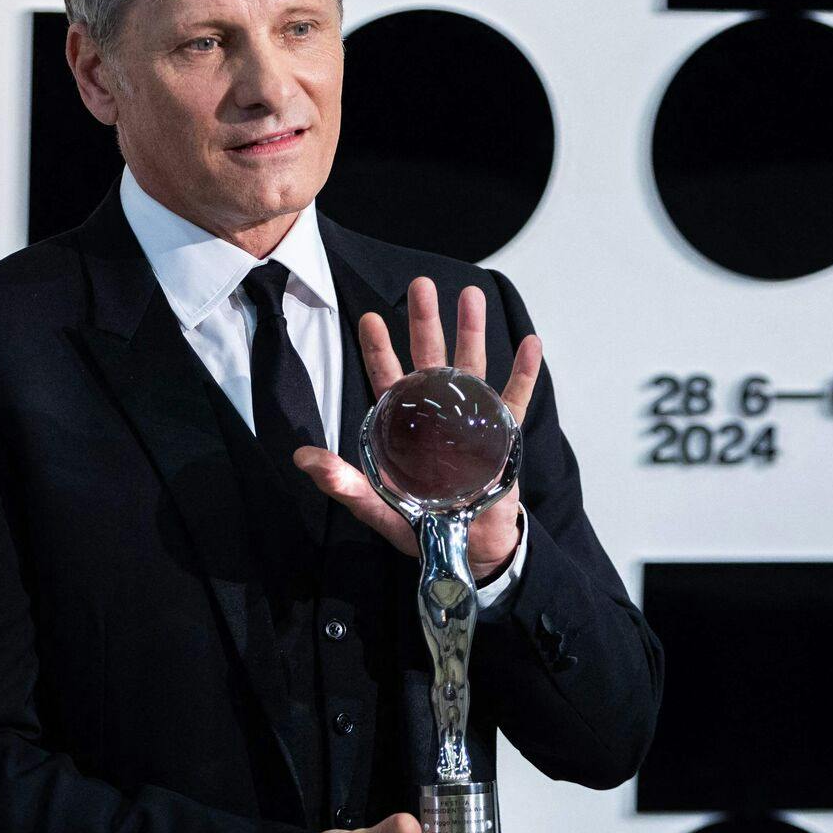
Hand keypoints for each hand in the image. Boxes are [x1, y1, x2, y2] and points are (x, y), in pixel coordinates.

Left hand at [293, 277, 541, 579]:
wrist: (467, 547)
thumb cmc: (419, 523)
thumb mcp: (375, 504)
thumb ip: (342, 482)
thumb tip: (301, 458)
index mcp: (404, 424)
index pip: (388, 377)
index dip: (379, 348)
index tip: (371, 317)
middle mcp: (437, 411)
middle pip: (430, 357)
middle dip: (425, 321)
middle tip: (420, 284)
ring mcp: (472, 419)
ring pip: (472, 366)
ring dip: (472, 331)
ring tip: (470, 294)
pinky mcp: (503, 435)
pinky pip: (516, 398)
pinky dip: (524, 372)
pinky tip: (530, 342)